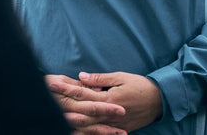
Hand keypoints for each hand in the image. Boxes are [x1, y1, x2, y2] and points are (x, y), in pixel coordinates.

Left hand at [46, 72, 162, 133]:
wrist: (158, 101)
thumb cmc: (139, 85)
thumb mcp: (120, 77)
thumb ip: (100, 79)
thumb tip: (81, 77)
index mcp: (108, 99)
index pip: (82, 94)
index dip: (66, 89)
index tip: (52, 84)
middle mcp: (108, 115)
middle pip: (81, 112)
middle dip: (63, 105)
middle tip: (48, 97)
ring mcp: (112, 125)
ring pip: (87, 125)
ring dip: (70, 120)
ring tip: (54, 115)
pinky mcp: (116, 130)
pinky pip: (97, 132)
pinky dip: (84, 131)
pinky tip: (73, 128)